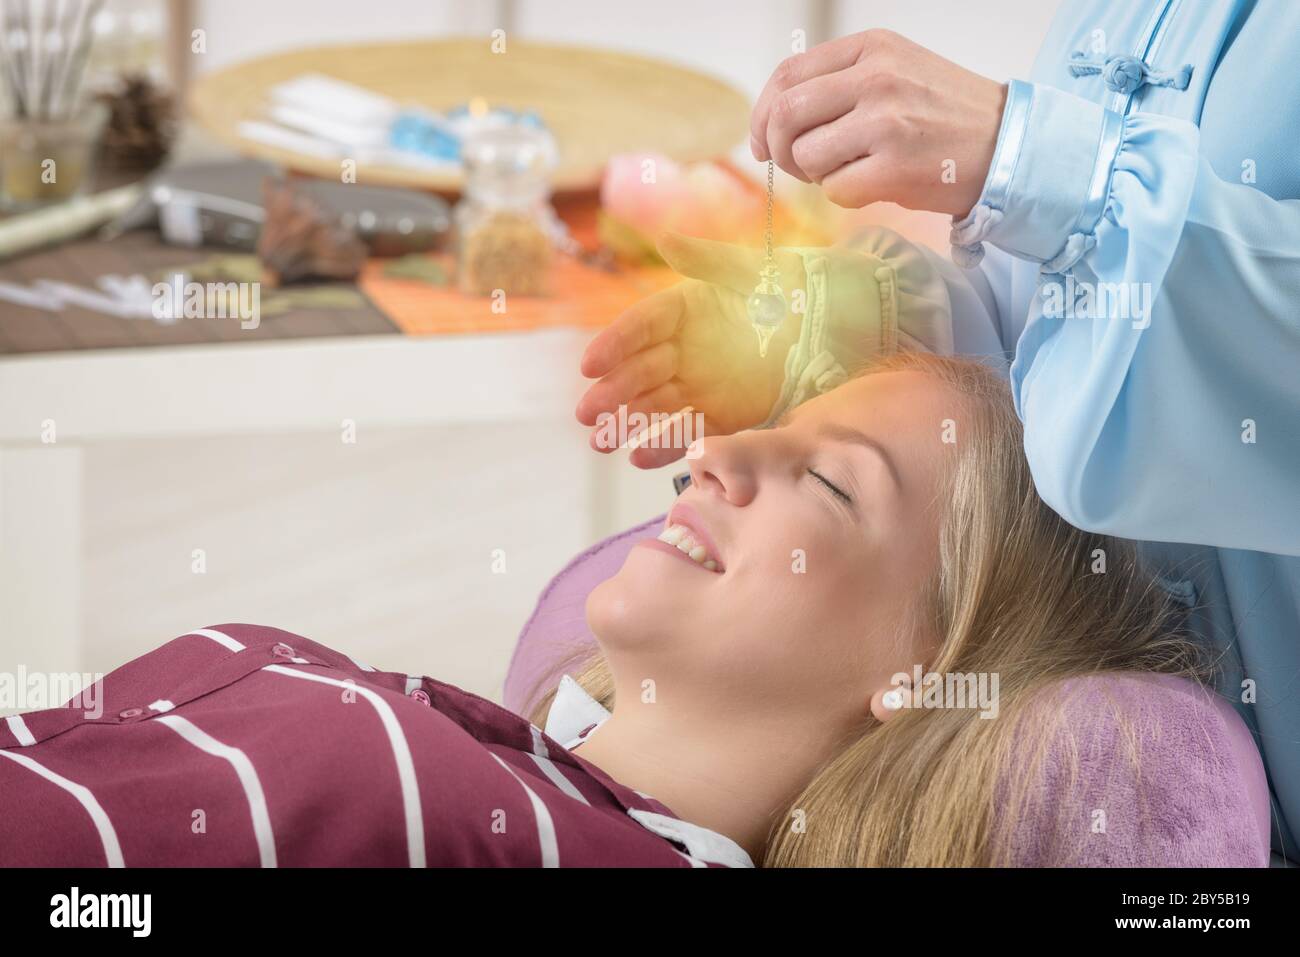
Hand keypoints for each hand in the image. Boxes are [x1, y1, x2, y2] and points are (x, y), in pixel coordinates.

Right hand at [576, 233, 803, 467]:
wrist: (849, 324)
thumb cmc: (801, 286)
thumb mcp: (757, 270)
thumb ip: (710, 261)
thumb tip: (666, 239)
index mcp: (686, 309)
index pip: (641, 326)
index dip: (615, 344)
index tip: (590, 364)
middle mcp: (685, 348)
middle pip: (640, 371)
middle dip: (612, 393)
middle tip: (587, 413)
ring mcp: (703, 385)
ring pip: (657, 406)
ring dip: (628, 424)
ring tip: (602, 442)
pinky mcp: (726, 416)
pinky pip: (691, 431)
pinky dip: (666, 445)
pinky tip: (639, 458)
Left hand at [750, 29, 1005, 217]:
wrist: (1008, 145)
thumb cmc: (945, 116)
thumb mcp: (895, 73)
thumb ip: (838, 85)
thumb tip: (771, 123)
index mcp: (871, 49)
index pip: (787, 75)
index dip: (762, 113)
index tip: (762, 140)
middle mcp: (876, 79)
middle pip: (784, 115)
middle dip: (778, 149)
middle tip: (797, 165)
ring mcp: (885, 122)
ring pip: (806, 155)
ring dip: (816, 175)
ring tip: (849, 171)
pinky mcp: (895, 166)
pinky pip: (835, 190)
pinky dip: (844, 196)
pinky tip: (873, 185)